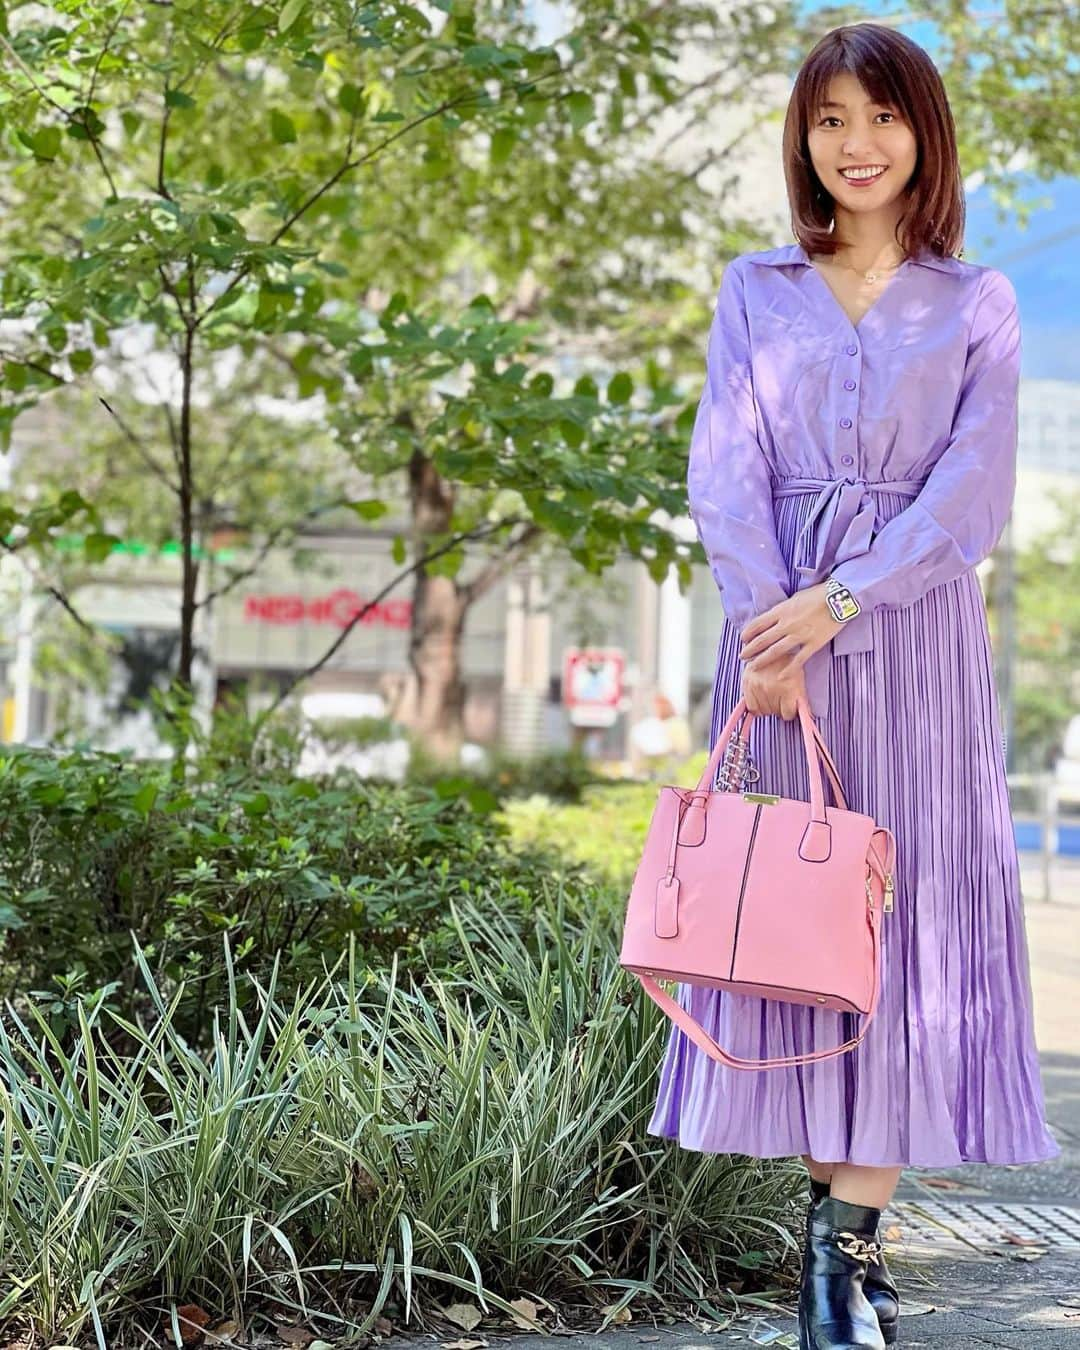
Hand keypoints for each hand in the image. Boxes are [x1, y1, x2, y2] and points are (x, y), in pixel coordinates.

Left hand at [736, 583, 844, 719]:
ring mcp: (799, 635)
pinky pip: (798, 659)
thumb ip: (783, 610)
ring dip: (762, 660)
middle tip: (742, 656)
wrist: (839, 598)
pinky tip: (780, 677)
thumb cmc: (818, 595)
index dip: (748, 633)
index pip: (758, 624)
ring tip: (753, 667)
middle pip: (763, 640)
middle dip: (750, 649)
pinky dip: (788, 669)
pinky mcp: (813, 644)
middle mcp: (787, 624)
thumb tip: (773, 618)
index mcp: (781, 611)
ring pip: (775, 651)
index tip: (743, 639)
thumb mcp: (795, 598)